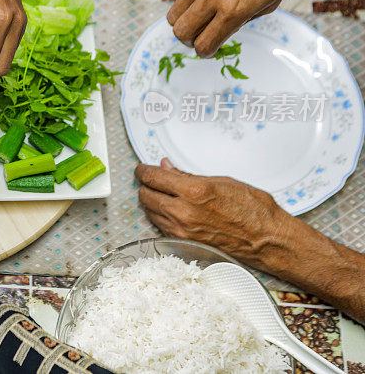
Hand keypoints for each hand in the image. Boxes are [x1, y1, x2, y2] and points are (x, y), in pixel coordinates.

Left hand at [134, 159, 294, 266]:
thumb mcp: (222, 181)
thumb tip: (166, 166)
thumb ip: (188, 175)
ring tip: (162, 194)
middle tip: (151, 180)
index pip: (153, 177)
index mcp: (194, 191)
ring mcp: (182, 230)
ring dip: (150, 202)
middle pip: (145, 195)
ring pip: (149, 212)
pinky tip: (170, 210)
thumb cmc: (253, 210)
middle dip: (145, 185)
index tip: (142, 169)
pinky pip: (160, 226)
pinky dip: (159, 216)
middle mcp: (184, 212)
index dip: (143, 170)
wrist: (268, 240)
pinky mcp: (184, 243)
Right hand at [167, 0, 312, 56]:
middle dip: (190, 40)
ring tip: (198, 17)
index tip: (209, 49)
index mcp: (234, 10)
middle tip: (200, 36)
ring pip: (173, 15)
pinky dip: (186, 1)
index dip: (205, 52)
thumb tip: (220, 31)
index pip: (204, 44)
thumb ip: (240, 21)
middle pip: (181, 32)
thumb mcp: (268, 5)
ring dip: (184, 21)